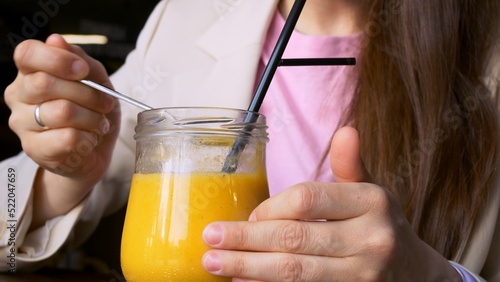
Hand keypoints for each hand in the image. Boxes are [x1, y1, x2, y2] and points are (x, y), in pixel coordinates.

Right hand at [4, 34, 119, 226]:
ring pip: (61, 111)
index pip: (27, 53)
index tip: (82, 70)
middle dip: (88, 93)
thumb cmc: (92, 112)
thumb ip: (80, 59)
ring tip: (99, 124)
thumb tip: (56, 40)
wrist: (94, 151)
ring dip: (92, 118)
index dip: (57, 59)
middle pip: (46, 83)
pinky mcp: (34, 149)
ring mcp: (22, 123)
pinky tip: (88, 140)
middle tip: (106, 104)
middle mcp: (18, 95)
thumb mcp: (97, 80)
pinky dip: (88, 138)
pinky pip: (67, 138)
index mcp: (30, 72)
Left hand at [202, 127, 461, 280]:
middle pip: (295, 238)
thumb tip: (345, 130)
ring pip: (295, 271)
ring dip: (249, 267)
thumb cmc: (381, 225)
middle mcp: (370, 238)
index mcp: (372, 201)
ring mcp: (363, 274)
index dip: (271, 208)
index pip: (308, 199)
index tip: (249, 216)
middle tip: (210, 237)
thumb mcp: (373, 192)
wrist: (415, 274)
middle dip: (246, 240)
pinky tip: (244, 281)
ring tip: (215, 262)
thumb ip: (351, 165)